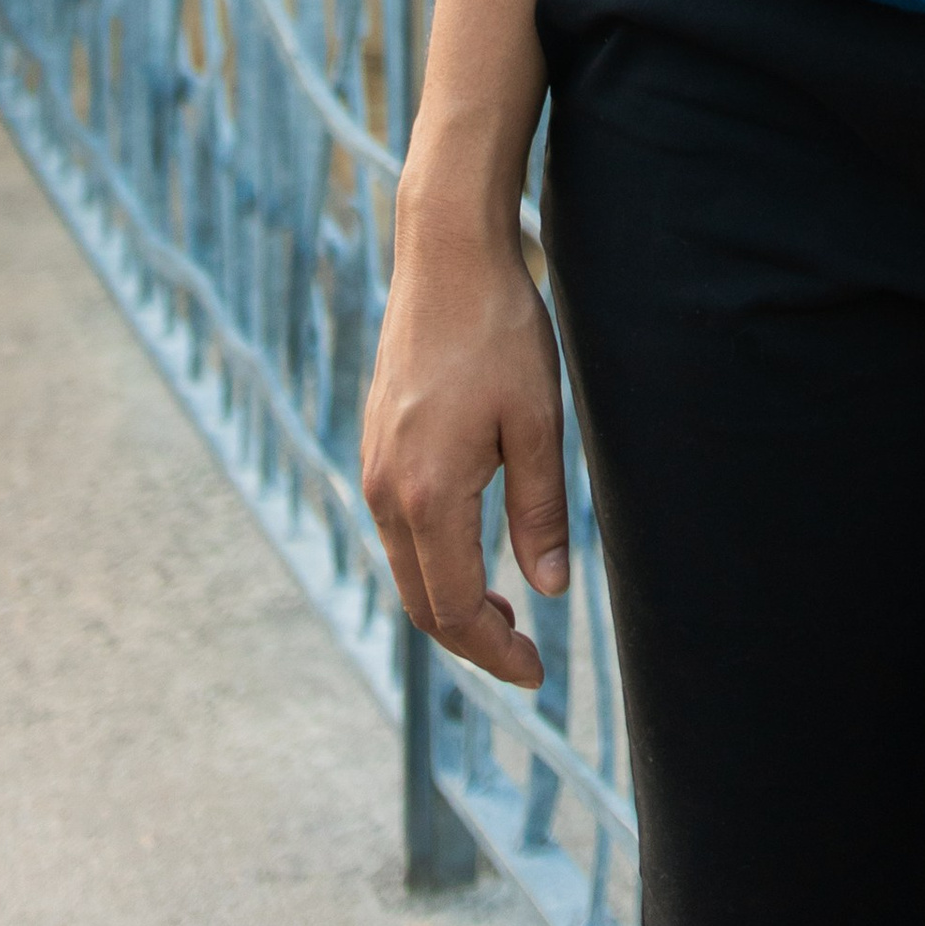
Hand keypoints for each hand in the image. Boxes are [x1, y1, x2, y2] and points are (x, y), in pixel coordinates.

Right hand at [362, 207, 568, 691]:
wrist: (446, 254)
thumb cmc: (500, 331)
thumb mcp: (536, 422)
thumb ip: (540, 511)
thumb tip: (550, 588)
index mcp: (427, 494)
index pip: (452, 609)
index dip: (493, 651)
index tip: (537, 672)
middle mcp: (386, 491)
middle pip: (420, 600)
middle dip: (470, 639)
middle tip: (524, 655)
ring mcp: (374, 465)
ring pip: (406, 565)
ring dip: (450, 599)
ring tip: (504, 609)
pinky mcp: (377, 443)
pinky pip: (398, 527)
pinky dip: (432, 559)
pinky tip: (471, 549)